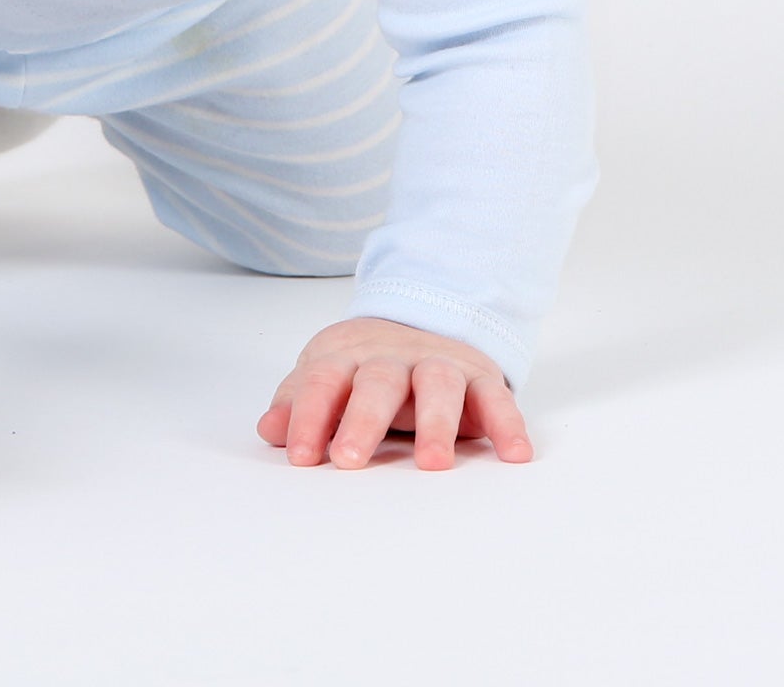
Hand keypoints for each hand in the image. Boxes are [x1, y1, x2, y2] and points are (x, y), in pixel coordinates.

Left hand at [257, 316, 531, 470]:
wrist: (424, 318)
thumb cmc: (365, 366)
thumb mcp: (327, 374)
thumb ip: (298, 402)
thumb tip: (269, 430)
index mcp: (347, 356)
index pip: (322, 381)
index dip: (308, 416)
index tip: (300, 456)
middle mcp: (393, 356)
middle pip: (377, 382)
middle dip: (362, 421)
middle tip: (350, 460)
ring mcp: (438, 363)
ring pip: (438, 385)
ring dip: (436, 423)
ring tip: (432, 465)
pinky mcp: (479, 376)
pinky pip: (496, 396)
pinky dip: (507, 422)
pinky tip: (514, 453)